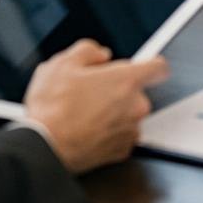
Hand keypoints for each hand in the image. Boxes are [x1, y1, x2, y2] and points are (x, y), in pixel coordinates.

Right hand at [23, 39, 169, 174]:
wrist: (44, 148)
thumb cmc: (53, 109)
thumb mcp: (62, 64)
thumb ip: (88, 51)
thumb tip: (100, 54)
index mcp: (126, 80)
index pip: (158, 67)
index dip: (149, 64)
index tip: (140, 66)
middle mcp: (136, 106)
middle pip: (137, 92)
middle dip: (118, 90)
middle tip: (91, 93)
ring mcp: (130, 131)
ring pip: (128, 115)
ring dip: (113, 113)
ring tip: (83, 114)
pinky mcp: (122, 152)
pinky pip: (121, 135)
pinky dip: (108, 133)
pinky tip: (86, 130)